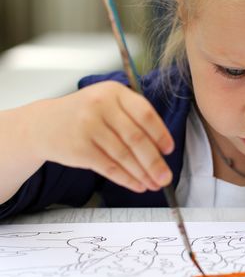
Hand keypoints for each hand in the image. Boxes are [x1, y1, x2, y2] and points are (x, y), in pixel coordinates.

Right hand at [33, 81, 174, 192]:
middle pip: (136, 138)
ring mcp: (88, 127)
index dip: (161, 134)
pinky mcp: (79, 148)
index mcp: (114, 92)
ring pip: (124, 155)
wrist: (42, 124)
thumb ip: (132, 117)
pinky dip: (126, 179)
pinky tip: (137, 184)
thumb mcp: (107, 102)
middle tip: (166, 176)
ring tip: (154, 184)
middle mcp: (101, 106)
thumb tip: (161, 148)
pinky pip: (109, 167)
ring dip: (142, 173)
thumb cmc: (83, 114)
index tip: (169, 150)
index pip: (145, 113)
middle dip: (155, 161)